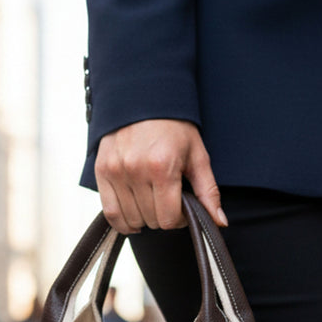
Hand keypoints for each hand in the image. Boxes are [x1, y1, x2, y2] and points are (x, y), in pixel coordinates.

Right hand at [95, 119, 226, 234]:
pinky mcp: (101, 171)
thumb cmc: (174, 127)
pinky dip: (122, 220)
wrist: (143, 98)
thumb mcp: (197, 155)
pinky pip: (110, 212)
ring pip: (131, 219)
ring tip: (151, 203)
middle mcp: (136, 170)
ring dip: (144, 218)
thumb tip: (219, 222)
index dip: (178, 219)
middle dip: (163, 216)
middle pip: (150, 220)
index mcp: (162, 167)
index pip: (168, 218)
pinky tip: (133, 216)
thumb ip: (208, 191)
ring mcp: (116, 171)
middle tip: (167, 201)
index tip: (181, 208)